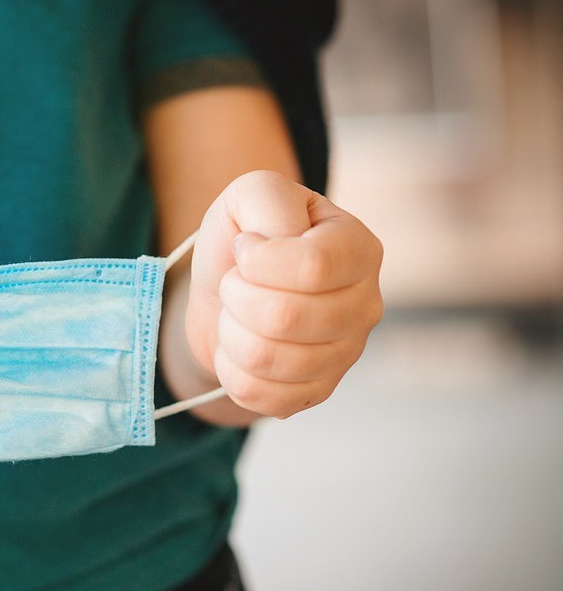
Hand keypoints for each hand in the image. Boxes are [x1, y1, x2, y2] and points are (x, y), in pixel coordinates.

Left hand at [187, 170, 382, 417]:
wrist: (225, 294)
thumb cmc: (243, 241)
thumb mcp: (250, 195)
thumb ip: (268, 197)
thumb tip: (281, 242)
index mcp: (357, 247)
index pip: (313, 266)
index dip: (259, 262)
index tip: (243, 249)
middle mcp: (365, 304)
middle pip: (285, 317)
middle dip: (236, 296)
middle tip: (234, 284)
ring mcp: (346, 353)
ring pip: (267, 358)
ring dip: (230, 332)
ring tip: (235, 314)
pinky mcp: (319, 391)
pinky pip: (261, 395)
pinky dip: (230, 369)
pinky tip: (239, 348)